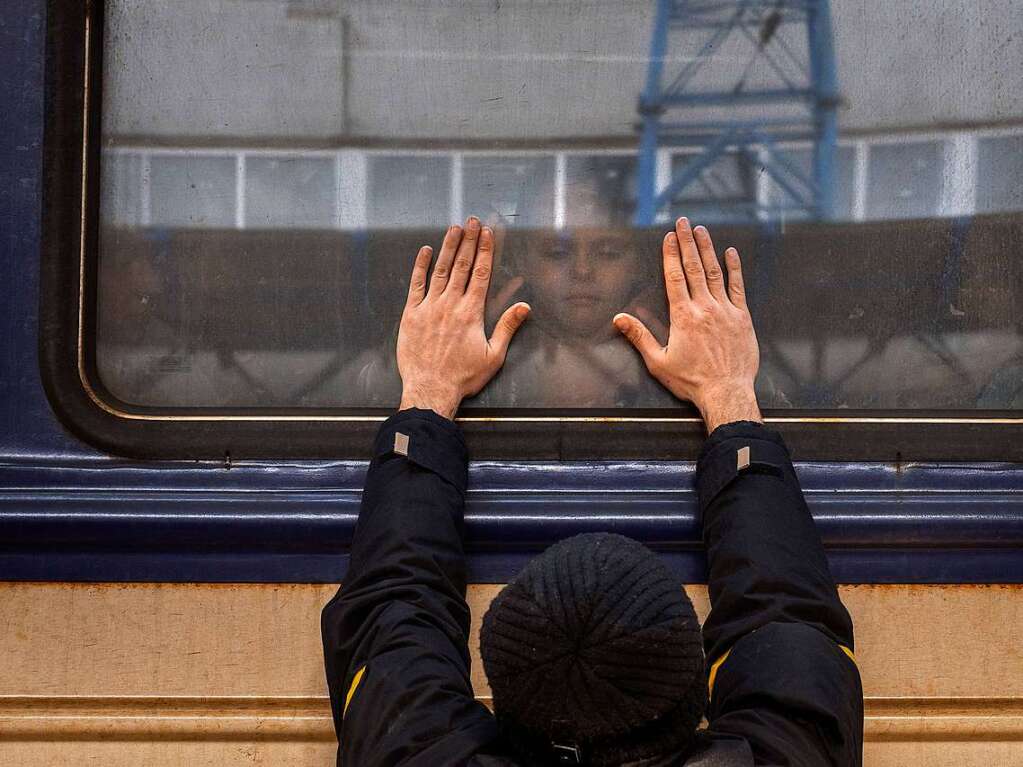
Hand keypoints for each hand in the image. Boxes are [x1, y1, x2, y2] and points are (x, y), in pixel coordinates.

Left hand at [397, 216, 530, 419]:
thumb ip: (507, 328)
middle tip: (472, 221)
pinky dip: (421, 267)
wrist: (430, 390)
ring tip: (454, 228)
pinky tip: (425, 251)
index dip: (485, 251)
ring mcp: (429, 307)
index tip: (487, 233)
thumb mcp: (493, 356)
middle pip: (461, 266)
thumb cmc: (462, 377)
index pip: (480, 274)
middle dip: (468, 241)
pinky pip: (416, 285)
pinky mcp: (411, 315)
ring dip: (448, 247)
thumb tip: (524, 307)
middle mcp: (450, 304)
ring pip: (440, 270)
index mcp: (471, 313)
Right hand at [614, 217, 761, 432]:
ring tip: (701, 230)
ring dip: (707, 249)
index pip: (674, 277)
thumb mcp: (658, 362)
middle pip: (694, 268)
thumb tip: (619, 319)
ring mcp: (725, 310)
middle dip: (687, 242)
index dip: (671, 254)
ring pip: (715, 272)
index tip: (669, 237)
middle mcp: (704, 308)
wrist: (727, 393)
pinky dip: (733, 268)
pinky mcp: (742, 317)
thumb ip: (639, 336)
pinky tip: (730, 253)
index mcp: (683, 316)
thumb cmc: (692, 381)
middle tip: (683, 222)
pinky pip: (737, 287)